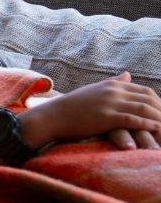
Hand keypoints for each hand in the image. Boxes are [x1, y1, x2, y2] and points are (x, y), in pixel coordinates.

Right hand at [20, 72, 160, 147]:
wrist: (52, 116)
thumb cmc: (72, 107)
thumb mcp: (95, 90)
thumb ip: (113, 82)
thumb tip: (128, 74)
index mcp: (112, 85)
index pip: (144, 91)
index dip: (158, 103)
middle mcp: (113, 92)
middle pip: (148, 99)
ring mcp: (110, 103)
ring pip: (143, 109)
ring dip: (159, 119)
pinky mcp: (106, 117)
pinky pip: (132, 119)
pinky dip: (147, 124)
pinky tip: (156, 128)